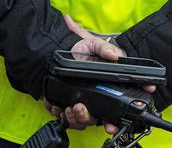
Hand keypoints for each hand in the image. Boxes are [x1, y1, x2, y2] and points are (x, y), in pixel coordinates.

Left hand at [43, 15, 126, 133]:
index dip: (114, 122)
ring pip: (80, 121)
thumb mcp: (96, 45)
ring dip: (74, 118)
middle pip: (94, 119)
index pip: (114, 111)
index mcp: (106, 89)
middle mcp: (95, 100)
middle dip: (86, 118)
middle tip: (80, 107)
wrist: (65, 49)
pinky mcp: (66, 104)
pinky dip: (60, 115)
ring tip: (68, 108)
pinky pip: (64, 117)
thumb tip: (114, 56)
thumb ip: (105, 49)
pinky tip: (58, 107)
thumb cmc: (84, 50)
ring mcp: (81, 103)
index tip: (110, 126)